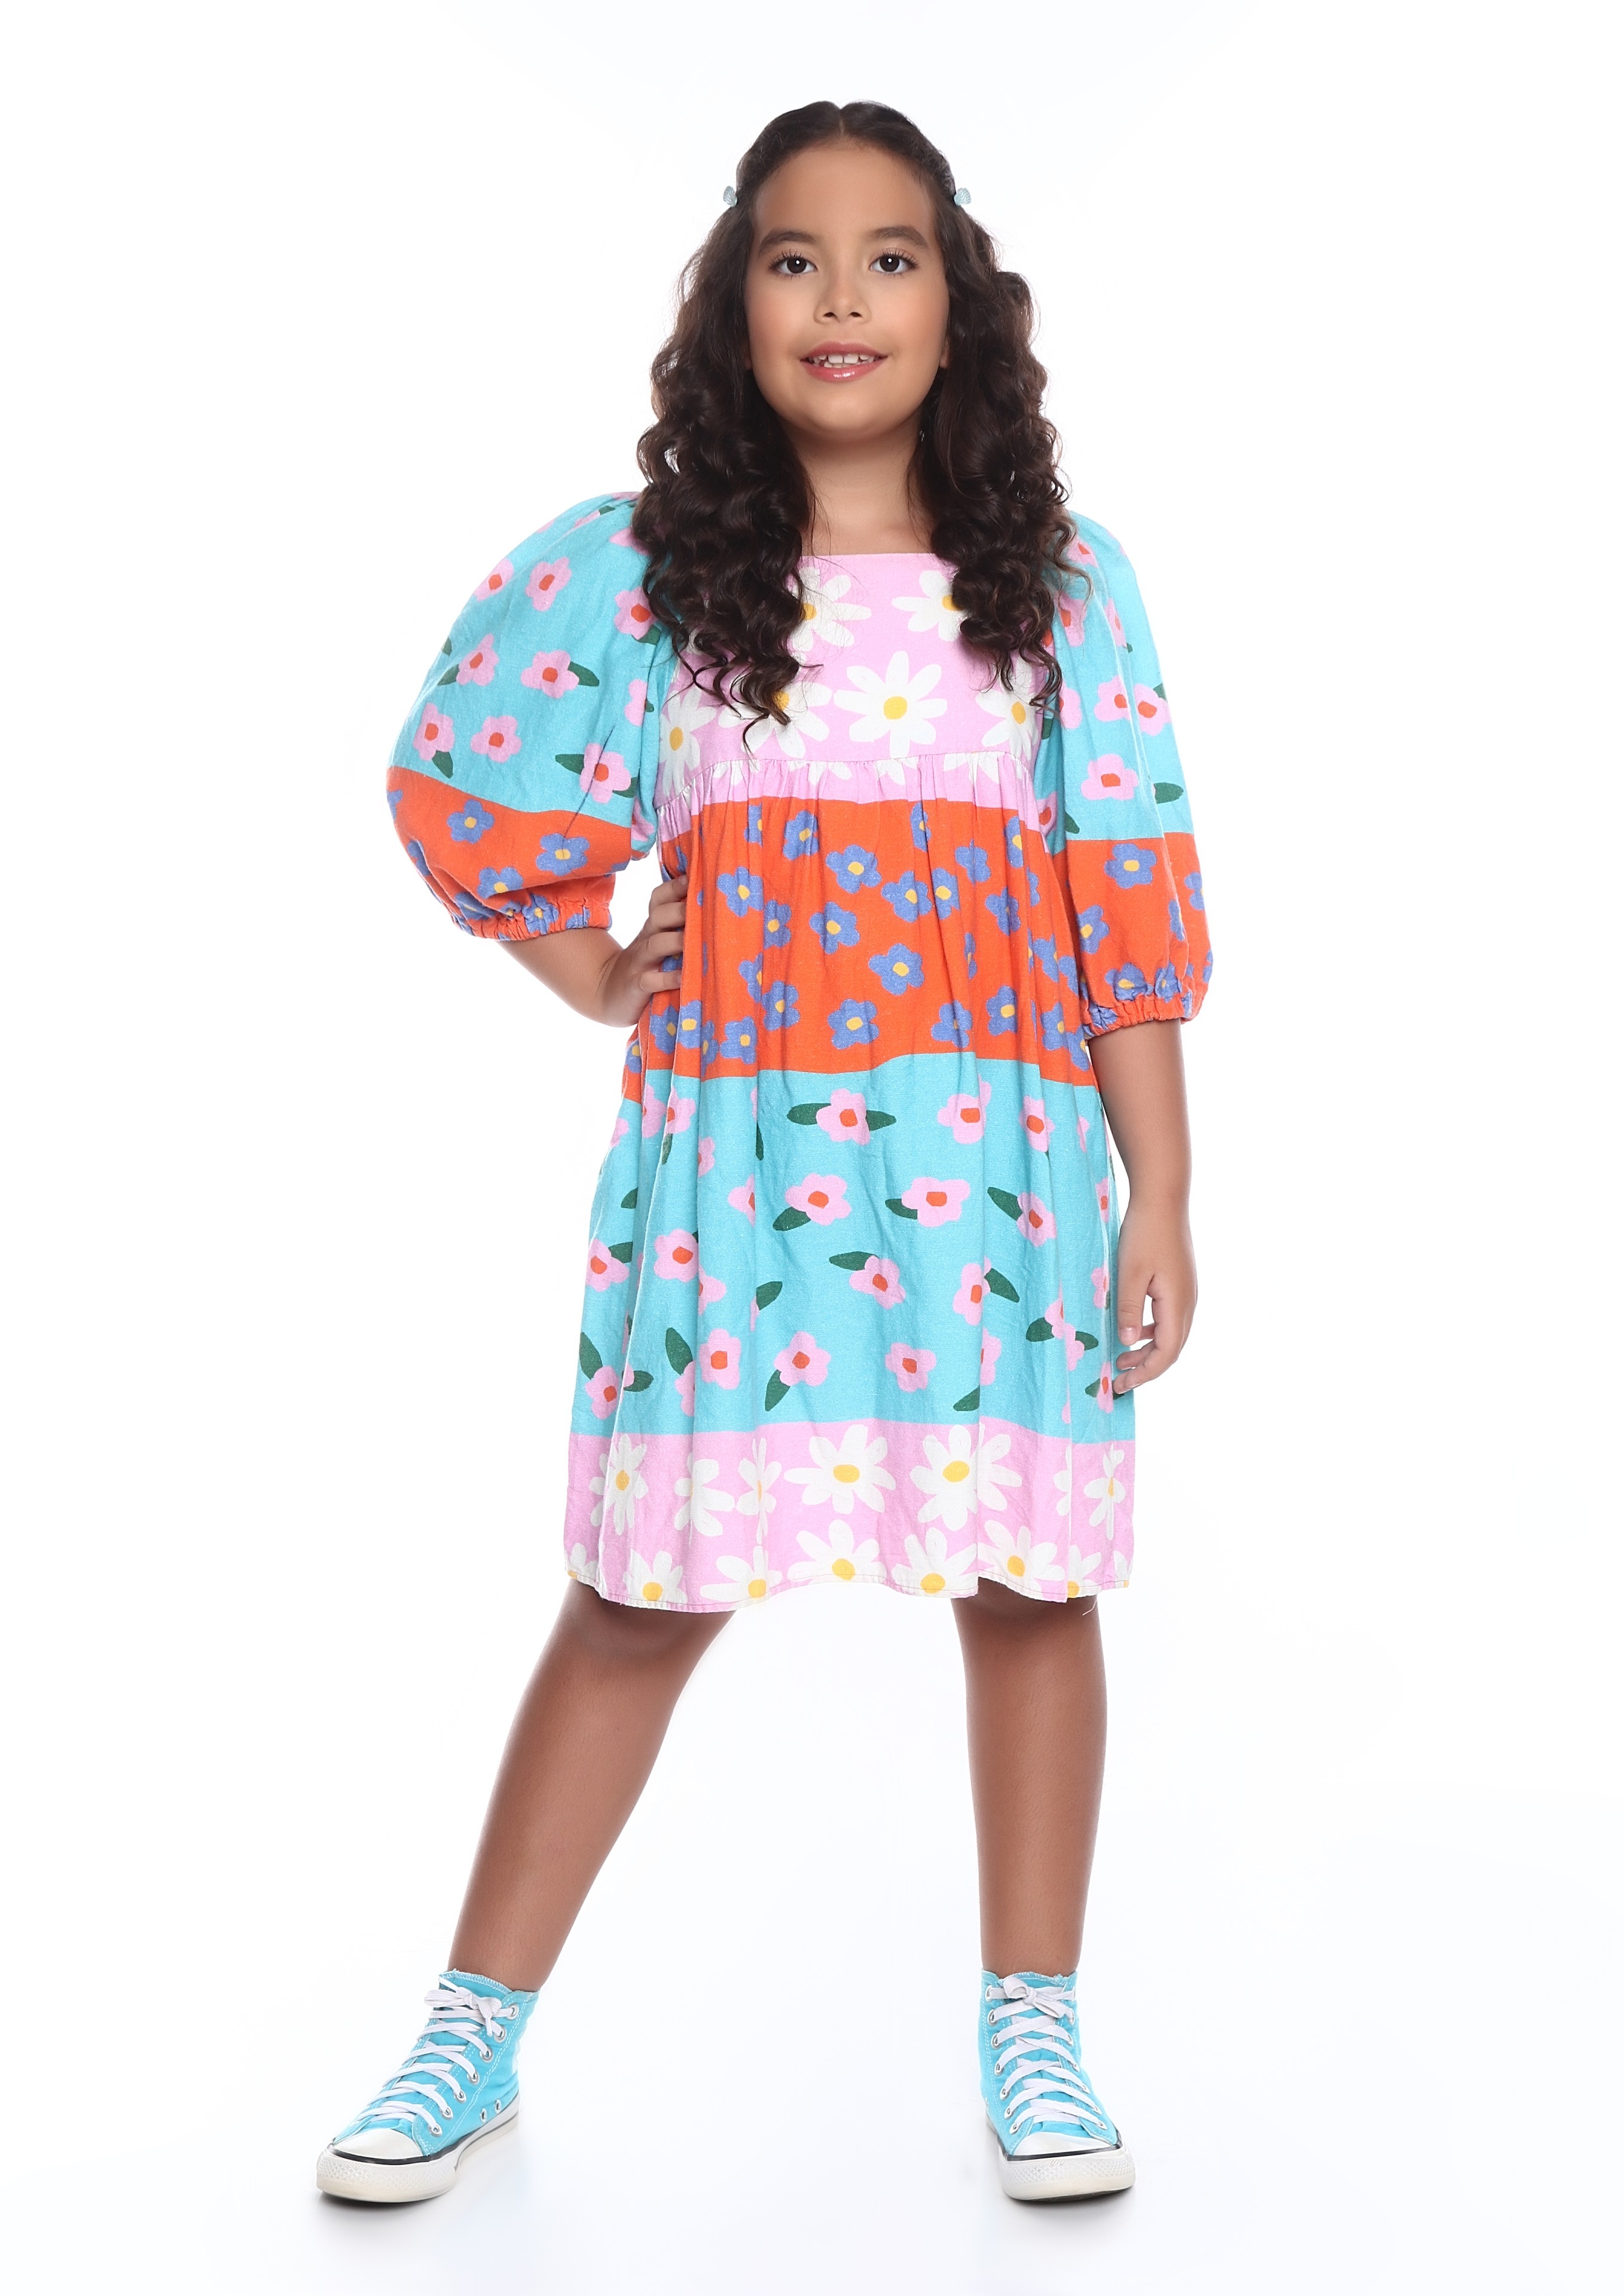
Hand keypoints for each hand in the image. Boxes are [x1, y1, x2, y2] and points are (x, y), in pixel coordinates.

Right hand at [500, 873, 687, 1025]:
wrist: (607, 994)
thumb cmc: (644, 965)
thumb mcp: (655, 941)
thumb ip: (675, 925)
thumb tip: (711, 907)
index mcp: (653, 927)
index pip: (659, 899)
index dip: (675, 887)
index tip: (696, 877)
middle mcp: (646, 940)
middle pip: (659, 917)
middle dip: (680, 909)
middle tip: (705, 906)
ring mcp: (641, 962)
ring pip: (656, 945)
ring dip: (676, 940)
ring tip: (694, 940)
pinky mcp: (637, 986)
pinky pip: (651, 980)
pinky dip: (668, 979)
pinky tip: (684, 977)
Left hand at [1111, 1197, 1196, 1394]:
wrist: (1164, 1199)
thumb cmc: (1144, 1233)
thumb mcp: (1129, 1273)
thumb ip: (1129, 1310)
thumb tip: (1127, 1343)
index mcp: (1177, 1304)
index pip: (1166, 1353)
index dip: (1145, 1373)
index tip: (1120, 1385)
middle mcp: (1188, 1302)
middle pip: (1171, 1349)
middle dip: (1146, 1368)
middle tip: (1118, 1380)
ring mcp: (1187, 1292)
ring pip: (1171, 1335)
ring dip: (1148, 1351)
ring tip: (1121, 1360)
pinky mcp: (1180, 1283)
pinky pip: (1169, 1318)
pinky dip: (1152, 1333)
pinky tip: (1134, 1333)